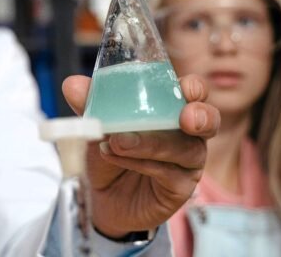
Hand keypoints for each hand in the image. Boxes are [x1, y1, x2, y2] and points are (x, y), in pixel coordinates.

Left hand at [62, 74, 219, 237]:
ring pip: (184, 149)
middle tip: (185, 117)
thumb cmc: (109, 150)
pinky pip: (168, 173)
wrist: (100, 195)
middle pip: (208, 121)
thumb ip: (89, 104)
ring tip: (119, 141)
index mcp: (172, 108)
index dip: (194, 89)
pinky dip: (142, 163)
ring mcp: (187, 162)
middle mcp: (187, 133)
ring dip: (151, 143)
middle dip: (200, 116)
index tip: (186, 88)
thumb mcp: (97, 125)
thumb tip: (72, 84)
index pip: (193, 93)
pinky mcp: (180, 187)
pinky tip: (117, 157)